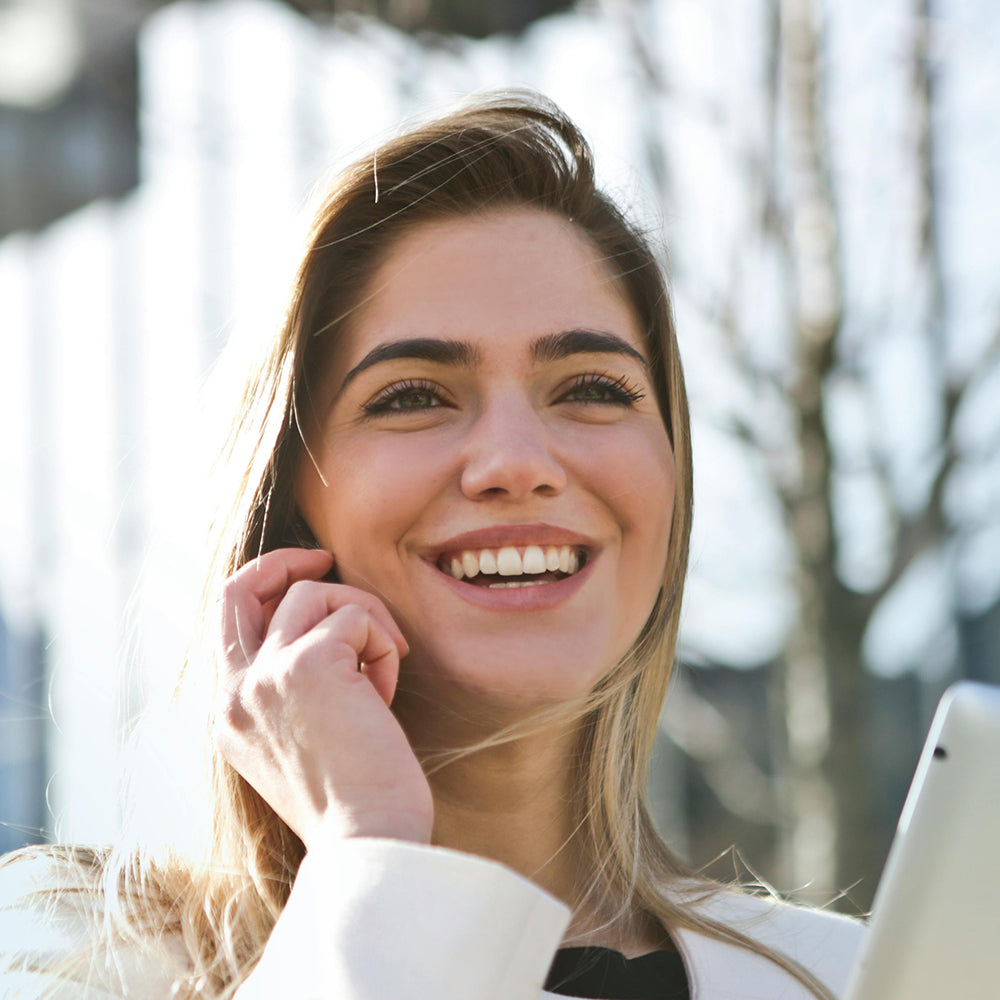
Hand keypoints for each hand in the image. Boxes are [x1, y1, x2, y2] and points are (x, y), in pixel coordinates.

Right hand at [214, 547, 433, 848]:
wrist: (368, 841)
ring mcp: (265, 676)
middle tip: (326, 558)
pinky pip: (357, 617)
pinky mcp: (309, 665)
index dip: (264, 586)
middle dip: (284, 561)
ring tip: (382, 672)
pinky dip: (382, 644)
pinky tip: (386, 694)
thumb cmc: (352, 799)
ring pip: (315, 594)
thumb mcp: (298, 742)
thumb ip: (288, 689)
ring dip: (364, 619)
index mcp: (228, 714)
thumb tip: (321, 627)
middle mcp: (234, 692)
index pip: (225, 621)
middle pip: (239, 587)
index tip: (307, 576)